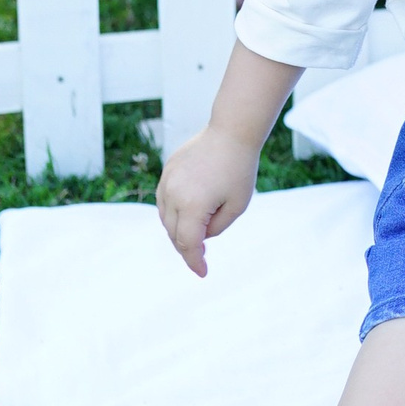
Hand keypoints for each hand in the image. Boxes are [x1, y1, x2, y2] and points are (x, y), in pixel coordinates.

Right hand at [157, 124, 261, 276]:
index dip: (195, 261)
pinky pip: (165, 199)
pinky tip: (187, 214)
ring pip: (165, 218)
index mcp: (192, 206)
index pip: (188, 244)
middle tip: (201, 257)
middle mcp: (174, 195)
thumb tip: (199, 236)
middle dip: (187, 248)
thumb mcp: (237, 206)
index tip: (202, 273)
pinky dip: (173, 212)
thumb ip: (216, 228)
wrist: (231, 132)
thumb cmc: (240, 170)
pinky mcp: (167, 171)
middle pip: (174, 233)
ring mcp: (167, 182)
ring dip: (177, 230)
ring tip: (195, 236)